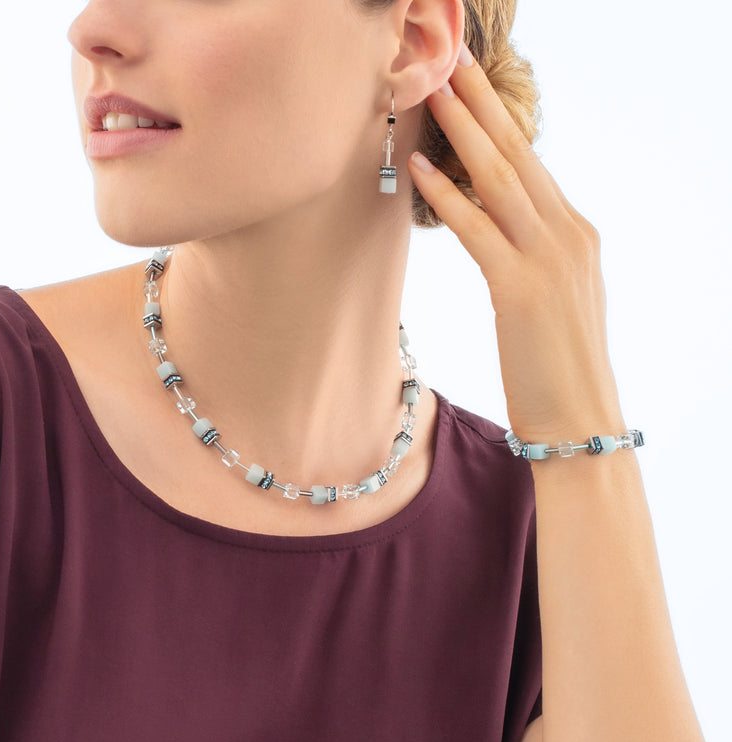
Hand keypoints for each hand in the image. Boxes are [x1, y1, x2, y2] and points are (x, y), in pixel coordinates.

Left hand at [407, 46, 623, 442]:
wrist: (581, 422)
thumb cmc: (559, 370)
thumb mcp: (555, 299)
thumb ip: (535, 257)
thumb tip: (501, 231)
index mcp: (577, 234)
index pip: (533, 167)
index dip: (500, 123)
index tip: (474, 90)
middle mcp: (569, 235)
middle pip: (519, 155)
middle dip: (484, 104)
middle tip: (454, 59)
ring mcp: (549, 259)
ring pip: (500, 179)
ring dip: (464, 130)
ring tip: (434, 89)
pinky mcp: (521, 290)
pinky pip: (478, 230)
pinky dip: (447, 196)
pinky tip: (420, 168)